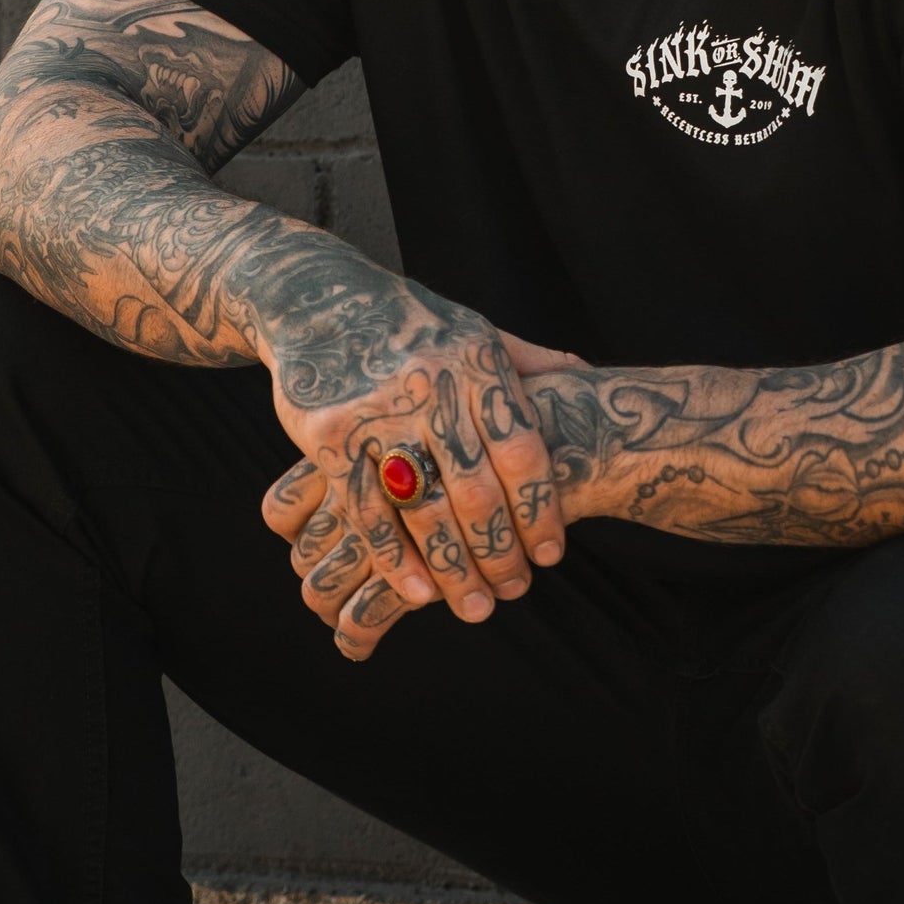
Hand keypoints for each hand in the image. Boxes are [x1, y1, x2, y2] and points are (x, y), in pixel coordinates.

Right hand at [258, 278, 580, 660]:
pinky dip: (393, 558)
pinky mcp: (329, 434)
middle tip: (514, 592)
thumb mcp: (473, 328)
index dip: (539, 508)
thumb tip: (587, 375)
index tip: (550, 555)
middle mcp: (429, 387)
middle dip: (499, 551)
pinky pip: (367, 509)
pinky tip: (416, 593)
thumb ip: (527, 361)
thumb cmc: (410, 323)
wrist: (316, 295)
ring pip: (425, 507)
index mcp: (475, 364)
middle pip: (477, 489)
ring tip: (474, 608)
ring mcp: (377, 411)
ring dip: (453, 569)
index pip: (521, 450)